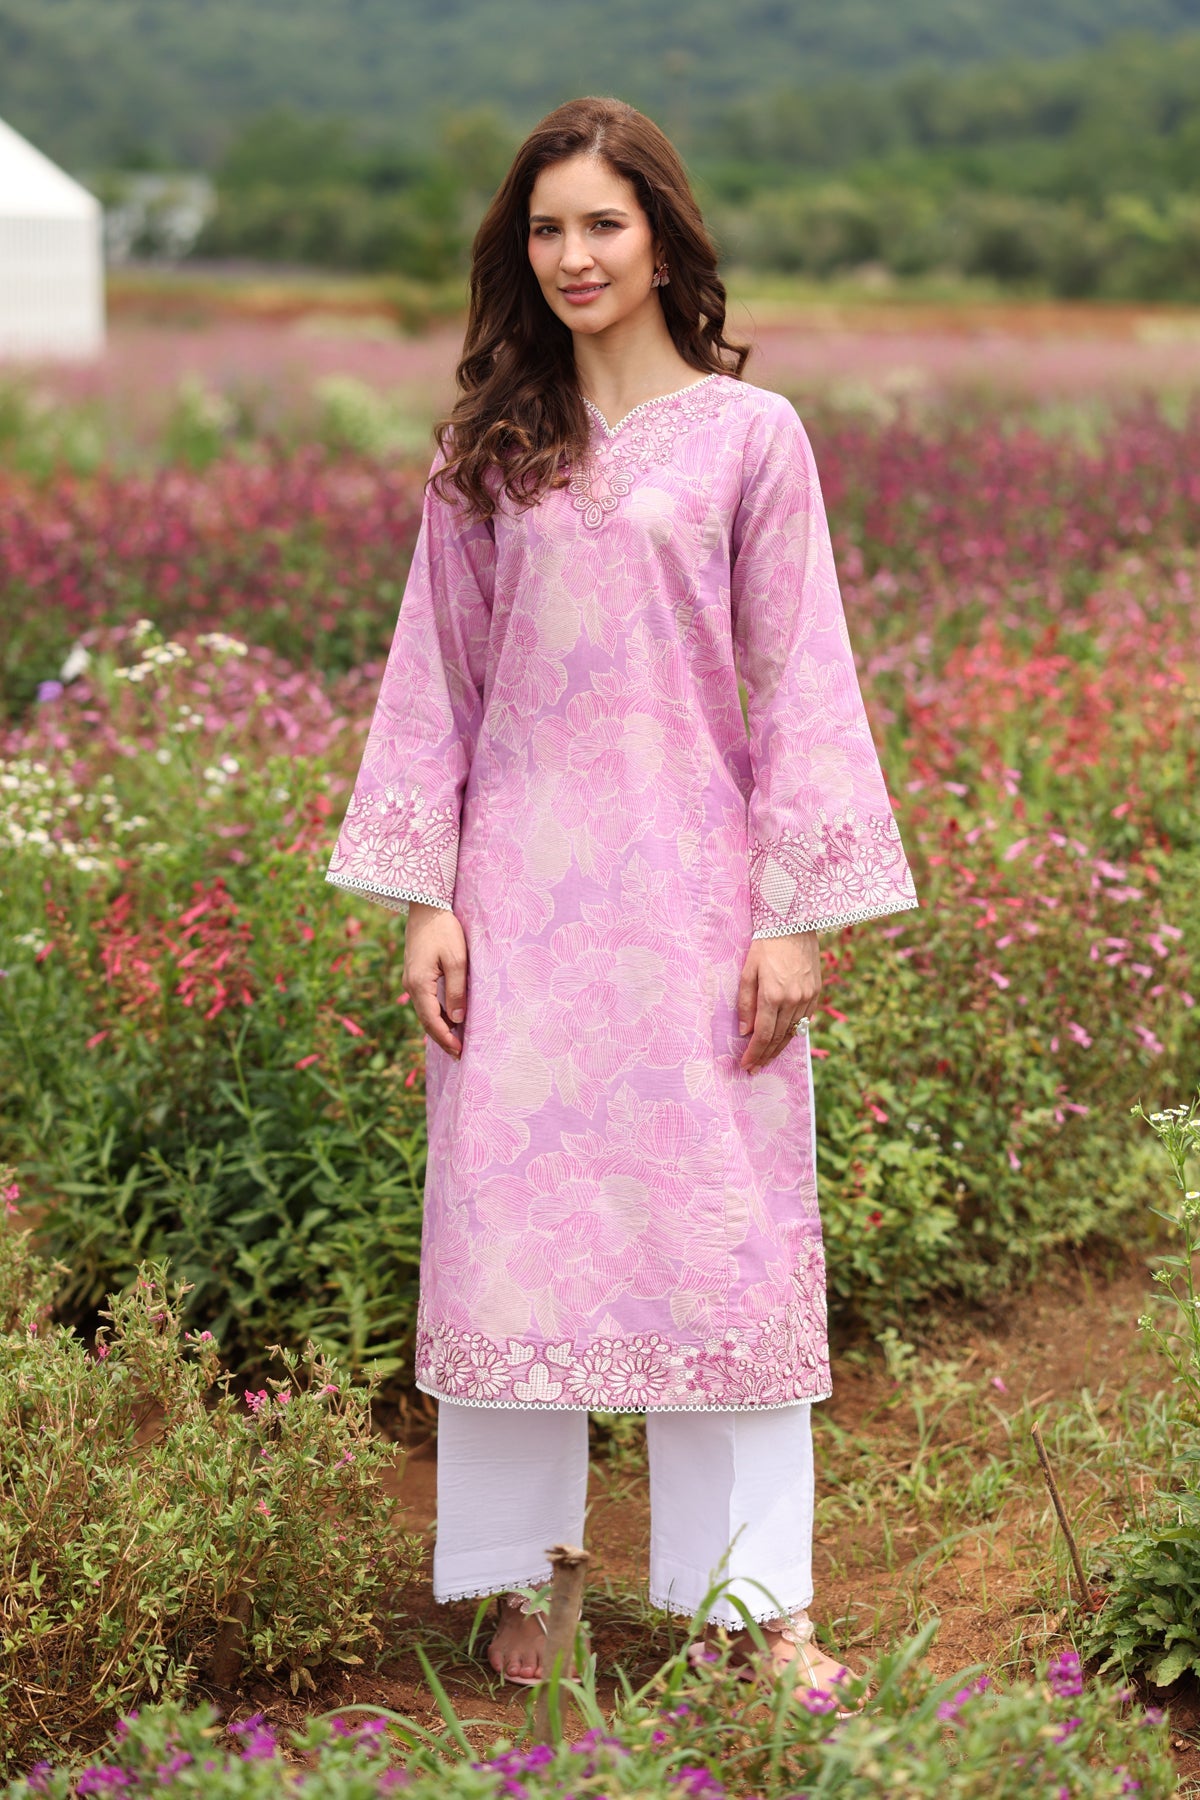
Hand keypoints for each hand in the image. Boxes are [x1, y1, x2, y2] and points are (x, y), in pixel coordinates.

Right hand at [403, 901, 468, 1058]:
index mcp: (419, 984)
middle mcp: (410, 985)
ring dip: (439, 1027)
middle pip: (426, 1020)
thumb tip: (457, 1020)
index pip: (432, 1020)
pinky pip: (424, 1001)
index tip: (460, 1052)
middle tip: (459, 1054)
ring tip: (456, 1041)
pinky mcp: (415, 974)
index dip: (446, 1038)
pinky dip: (436, 1014)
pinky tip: (448, 1019)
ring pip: (424, 1011)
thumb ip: (456, 991)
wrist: (426, 907)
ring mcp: (410, 980)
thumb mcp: (457, 959)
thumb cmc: (444, 930)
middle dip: (442, 1038)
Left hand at [736, 930, 820, 1071]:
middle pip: (778, 1037)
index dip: (754, 1052)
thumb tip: (745, 1031)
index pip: (763, 1034)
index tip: (746, 1064)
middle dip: (765, 1055)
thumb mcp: (748, 971)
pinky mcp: (816, 992)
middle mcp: (792, 1000)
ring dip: (779, 1048)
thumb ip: (745, 1003)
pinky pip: (804, 1020)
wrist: (793, 924)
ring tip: (767, 1059)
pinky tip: (784, 1039)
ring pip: (793, 1031)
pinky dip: (793, 1032)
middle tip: (755, 1068)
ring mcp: (807, 997)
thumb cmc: (765, 945)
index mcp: (772, 995)